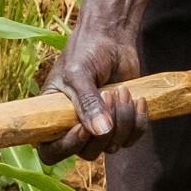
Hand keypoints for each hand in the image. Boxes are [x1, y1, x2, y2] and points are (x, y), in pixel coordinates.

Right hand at [44, 0, 168, 159]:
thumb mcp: (79, 73)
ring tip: (122, 91)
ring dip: (123, 121)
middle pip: (88, 153)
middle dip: (104, 128)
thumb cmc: (86, 51)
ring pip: (112, 146)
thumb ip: (86, 103)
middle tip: (109, 95)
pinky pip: (132, 138)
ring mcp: (99, 127)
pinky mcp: (122, 123)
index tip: (83, 127)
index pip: (51, 151)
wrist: (112, 37)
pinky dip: (139, 122)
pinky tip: (139, 99)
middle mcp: (73, 127)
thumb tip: (100, 132)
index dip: (67, 147)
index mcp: (52, 117)